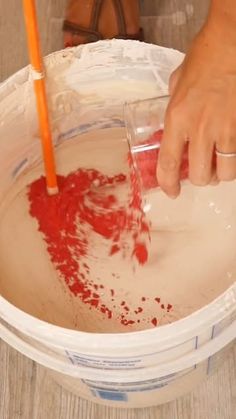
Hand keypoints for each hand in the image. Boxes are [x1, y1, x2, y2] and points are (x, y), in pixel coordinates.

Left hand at [157, 17, 235, 197]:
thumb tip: (171, 125)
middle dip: (199, 179)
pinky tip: (230, 152)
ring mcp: (224, 130)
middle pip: (199, 176)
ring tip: (218, 163)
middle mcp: (199, 129)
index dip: (168, 184)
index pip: (168, 163)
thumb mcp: (175, 85)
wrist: (231, 45)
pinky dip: (234, 162)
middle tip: (200, 171)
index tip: (171, 192)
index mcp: (176, 119)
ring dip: (219, 173)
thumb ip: (172, 110)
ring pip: (224, 174)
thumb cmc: (203, 59)